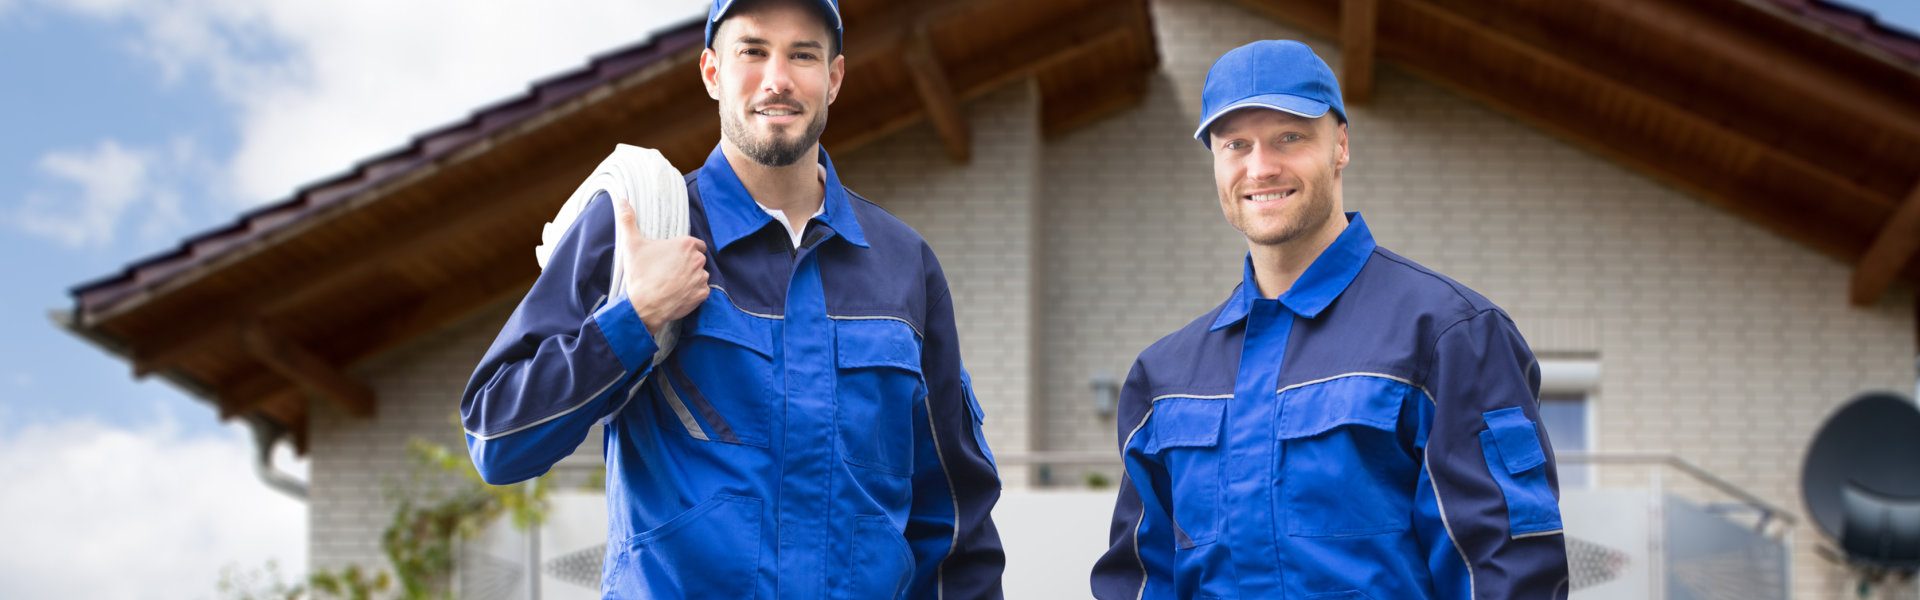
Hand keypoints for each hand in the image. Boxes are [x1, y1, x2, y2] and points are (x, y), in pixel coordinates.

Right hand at [609, 193, 707, 332]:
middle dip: (687, 264)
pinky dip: (693, 293)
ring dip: (691, 278)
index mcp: (685, 244)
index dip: (684, 250)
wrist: (643, 306)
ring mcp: (701, 278)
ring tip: (673, 283)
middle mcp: (698, 260)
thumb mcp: (632, 244)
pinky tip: (679, 294)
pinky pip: (702, 291)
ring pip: (700, 275)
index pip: (694, 244)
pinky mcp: (702, 295)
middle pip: (697, 259)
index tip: (673, 257)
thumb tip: (621, 199)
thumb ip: (628, 220)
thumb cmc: (640, 274)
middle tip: (669, 271)